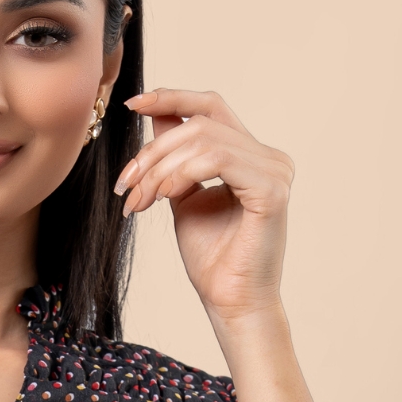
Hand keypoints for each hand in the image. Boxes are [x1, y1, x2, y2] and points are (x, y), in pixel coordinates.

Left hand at [114, 88, 292, 326]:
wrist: (229, 303)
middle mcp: (269, 157)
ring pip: (204, 140)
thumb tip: (156, 116)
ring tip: (140, 200)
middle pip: (200, 123)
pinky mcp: (271, 190)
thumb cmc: (211, 259)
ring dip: (160, 168)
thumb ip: (175, 158)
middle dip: (153, 151)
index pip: (211, 108)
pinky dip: (181, 174)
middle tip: (126, 185)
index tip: (133, 104)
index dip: (172, 97)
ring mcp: (274, 171)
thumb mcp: (182, 196)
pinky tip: (162, 197)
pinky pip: (216, 160)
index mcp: (252, 156)